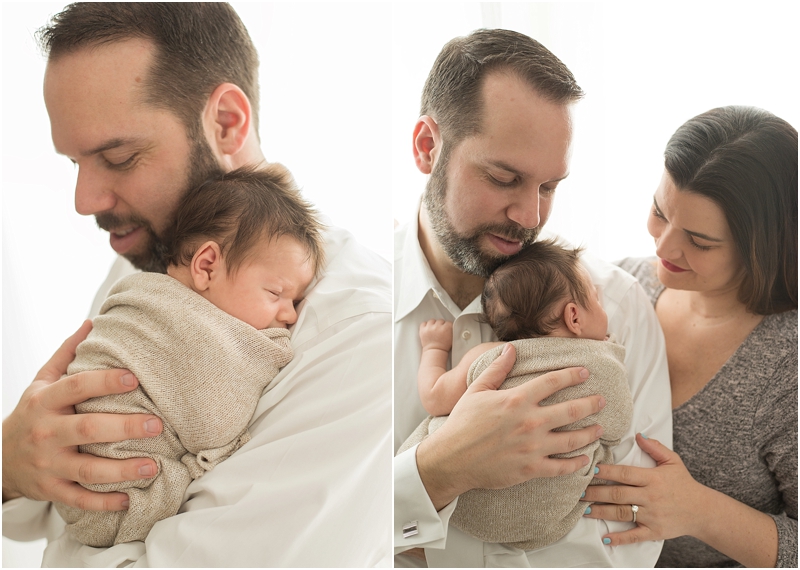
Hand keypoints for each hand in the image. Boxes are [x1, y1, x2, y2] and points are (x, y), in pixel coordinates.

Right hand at [2, 321, 162, 510]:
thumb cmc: (32, 413)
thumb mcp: (41, 381)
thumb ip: (66, 354)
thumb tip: (92, 322)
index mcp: (45, 401)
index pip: (77, 388)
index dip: (105, 382)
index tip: (134, 378)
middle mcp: (46, 433)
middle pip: (87, 430)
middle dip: (124, 427)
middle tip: (157, 425)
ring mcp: (47, 464)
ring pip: (87, 470)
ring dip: (121, 470)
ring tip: (153, 466)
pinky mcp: (50, 489)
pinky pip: (78, 499)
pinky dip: (104, 502)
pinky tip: (129, 498)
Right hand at [417, 343, 605, 509]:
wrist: (452, 459)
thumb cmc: (462, 423)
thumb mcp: (476, 391)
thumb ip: (497, 369)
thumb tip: (510, 349)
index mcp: (517, 400)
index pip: (552, 382)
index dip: (571, 375)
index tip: (585, 372)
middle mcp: (530, 421)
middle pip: (571, 410)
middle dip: (591, 403)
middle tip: (601, 400)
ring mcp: (533, 447)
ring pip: (573, 439)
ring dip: (590, 433)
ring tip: (600, 428)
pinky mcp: (531, 469)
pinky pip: (562, 467)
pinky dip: (577, 463)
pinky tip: (586, 459)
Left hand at [419, 319, 451, 351]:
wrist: (435, 352)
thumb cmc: (444, 346)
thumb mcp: (452, 338)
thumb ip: (451, 330)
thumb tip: (449, 325)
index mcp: (446, 328)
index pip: (448, 322)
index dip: (448, 326)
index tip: (447, 330)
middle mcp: (437, 327)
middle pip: (440, 321)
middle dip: (441, 325)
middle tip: (440, 331)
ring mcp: (429, 328)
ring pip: (432, 321)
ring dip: (433, 324)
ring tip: (434, 330)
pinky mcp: (423, 330)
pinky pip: (424, 323)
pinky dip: (425, 325)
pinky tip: (428, 329)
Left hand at [583, 433, 704, 544]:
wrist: (703, 511)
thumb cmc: (684, 483)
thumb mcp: (673, 461)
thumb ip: (655, 448)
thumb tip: (638, 435)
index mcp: (653, 479)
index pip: (625, 474)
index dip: (607, 472)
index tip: (591, 470)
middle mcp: (650, 497)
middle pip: (618, 494)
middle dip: (596, 492)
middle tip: (578, 491)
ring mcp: (652, 516)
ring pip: (622, 513)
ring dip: (601, 512)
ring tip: (584, 509)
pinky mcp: (654, 531)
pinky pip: (634, 536)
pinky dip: (620, 538)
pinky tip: (605, 539)